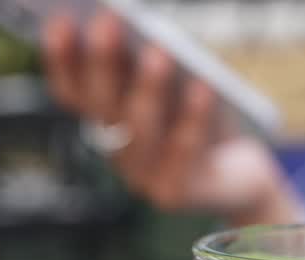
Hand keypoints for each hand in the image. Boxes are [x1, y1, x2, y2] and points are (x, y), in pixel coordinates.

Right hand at [43, 13, 299, 223]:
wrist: (244, 171)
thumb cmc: (205, 112)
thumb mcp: (176, 82)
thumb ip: (150, 57)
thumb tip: (138, 24)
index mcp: (105, 117)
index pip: (71, 90)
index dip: (61, 59)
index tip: (59, 21)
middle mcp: (114, 147)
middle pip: (102, 105)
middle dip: (103, 62)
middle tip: (107, 22)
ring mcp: (141, 175)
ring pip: (139, 129)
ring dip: (146, 88)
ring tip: (159, 51)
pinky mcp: (172, 193)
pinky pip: (183, 151)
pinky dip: (193, 117)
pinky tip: (203, 87)